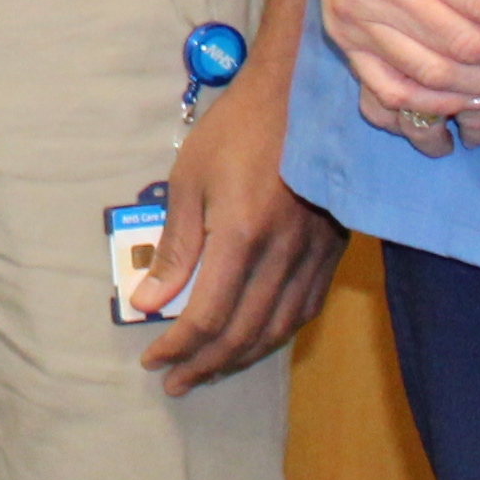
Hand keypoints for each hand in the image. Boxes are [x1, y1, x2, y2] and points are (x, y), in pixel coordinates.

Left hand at [132, 53, 347, 392]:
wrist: (303, 99)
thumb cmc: (237, 130)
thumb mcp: (189, 179)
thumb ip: (174, 246)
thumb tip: (148, 300)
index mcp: (241, 235)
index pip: (207, 315)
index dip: (177, 346)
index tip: (152, 358)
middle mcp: (282, 255)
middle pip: (243, 334)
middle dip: (204, 365)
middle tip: (175, 380)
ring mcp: (312, 256)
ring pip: (277, 329)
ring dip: (240, 358)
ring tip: (208, 369)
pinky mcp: (331, 252)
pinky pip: (303, 310)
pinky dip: (275, 334)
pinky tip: (256, 340)